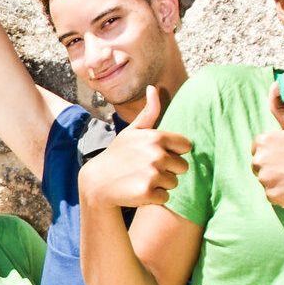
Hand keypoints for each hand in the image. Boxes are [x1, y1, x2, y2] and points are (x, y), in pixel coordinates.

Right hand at [80, 86, 191, 206]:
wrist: (97, 182)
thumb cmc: (118, 155)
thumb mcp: (131, 132)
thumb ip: (149, 112)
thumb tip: (153, 87)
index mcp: (156, 137)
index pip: (186, 146)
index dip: (174, 152)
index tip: (157, 154)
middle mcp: (156, 154)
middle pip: (182, 167)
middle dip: (168, 170)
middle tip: (147, 170)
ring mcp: (152, 174)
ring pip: (174, 183)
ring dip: (161, 184)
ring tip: (141, 179)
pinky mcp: (148, 192)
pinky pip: (165, 197)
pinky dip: (154, 197)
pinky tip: (138, 191)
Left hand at [252, 82, 283, 209]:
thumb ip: (281, 107)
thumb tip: (274, 85)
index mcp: (264, 140)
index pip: (259, 146)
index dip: (276, 149)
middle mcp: (259, 159)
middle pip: (260, 163)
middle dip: (274, 164)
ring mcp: (265, 179)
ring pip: (266, 179)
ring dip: (278, 179)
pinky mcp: (271, 195)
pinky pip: (273, 195)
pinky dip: (282, 193)